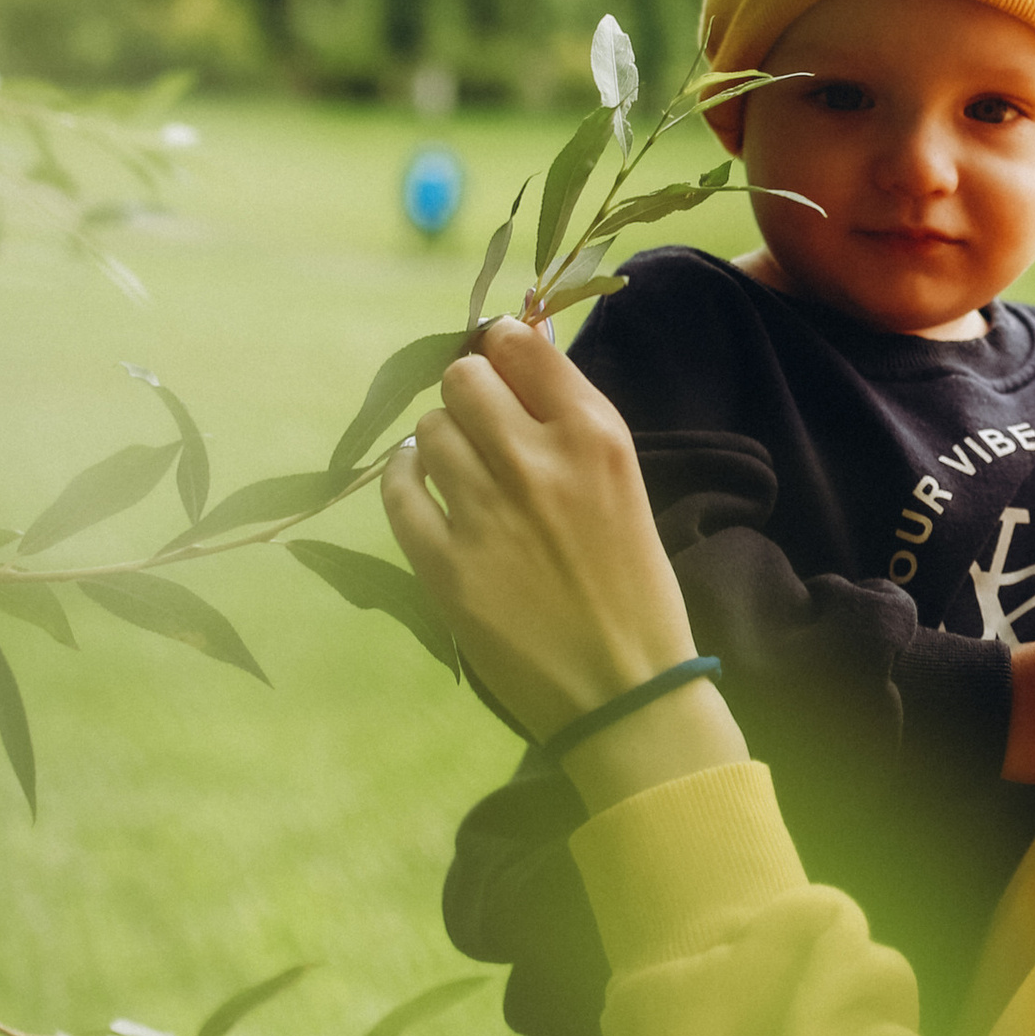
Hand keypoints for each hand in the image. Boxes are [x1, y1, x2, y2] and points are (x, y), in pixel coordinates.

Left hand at [382, 313, 694, 744]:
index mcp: (594, 437)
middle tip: (481, 428)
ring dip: (442, 442)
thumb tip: (513, 354)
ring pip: (430, 430)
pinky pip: (399, 492)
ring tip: (461, 470)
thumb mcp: (622, 483)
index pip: (520, 346)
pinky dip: (406, 480)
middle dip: (469, 396)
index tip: (501, 369)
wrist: (625, 689)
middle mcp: (537, 462)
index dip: (502, 350)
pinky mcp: (446, 564)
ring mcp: (486, 513)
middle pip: (464, 378)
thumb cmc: (635, 587)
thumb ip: (570, 422)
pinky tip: (421, 485)